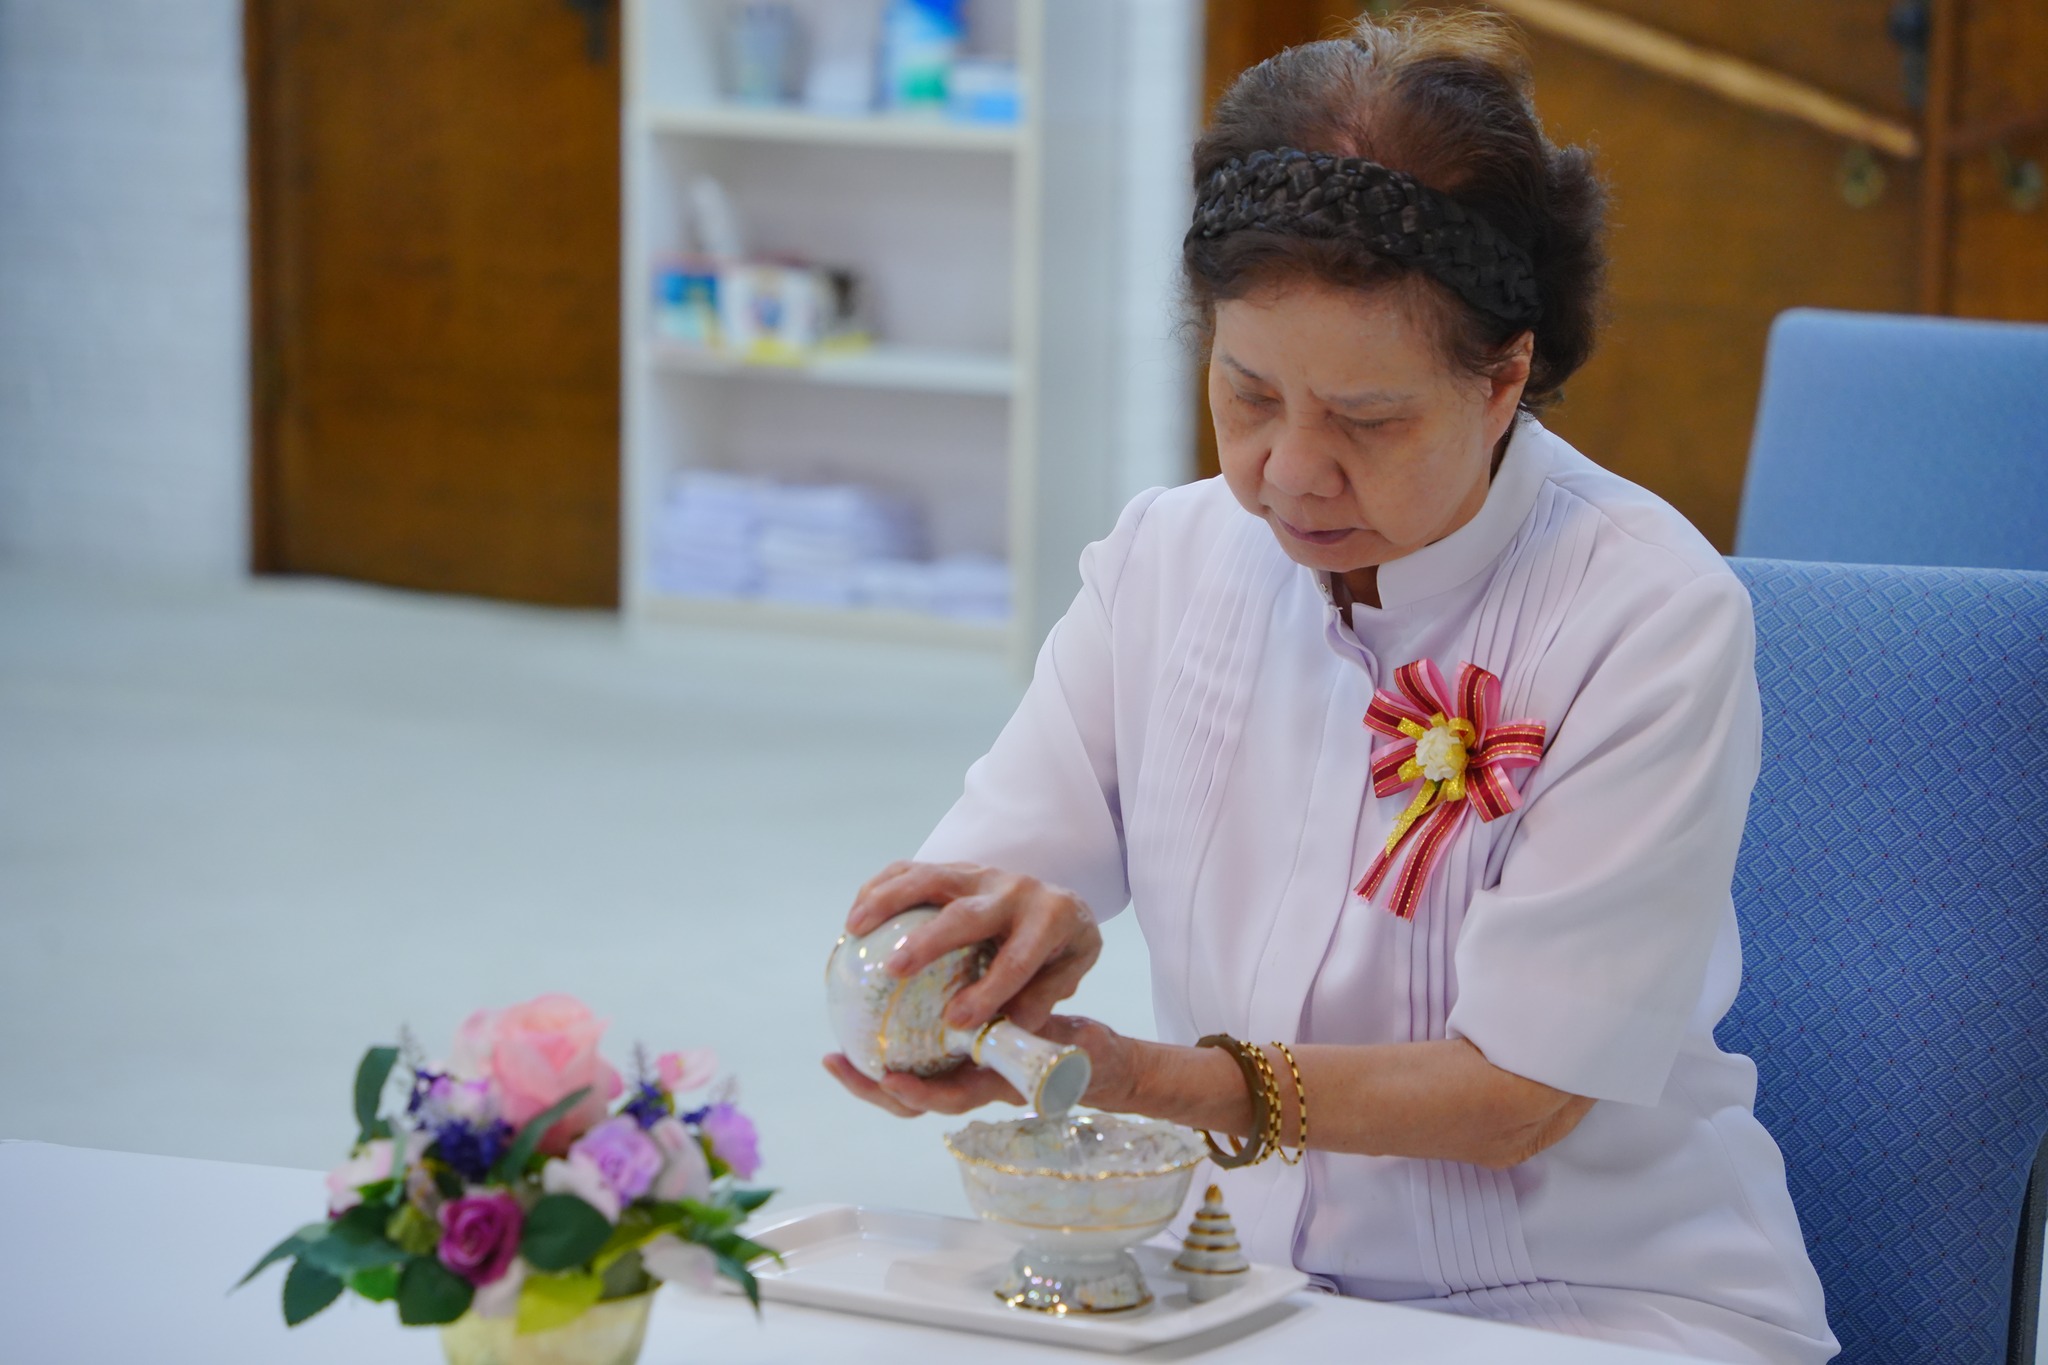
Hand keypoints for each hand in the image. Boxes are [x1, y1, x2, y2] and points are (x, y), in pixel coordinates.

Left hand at [822, 1014, 1137, 1117]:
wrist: (1094, 1064)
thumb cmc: (1087, 1058)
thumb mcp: (1073, 1050)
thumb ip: (1053, 1043)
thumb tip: (1039, 1026)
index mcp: (994, 1088)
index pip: (950, 1098)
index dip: (920, 1094)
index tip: (891, 1079)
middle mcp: (971, 1084)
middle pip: (913, 1098)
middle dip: (872, 1088)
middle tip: (836, 1064)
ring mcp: (962, 1073)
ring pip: (910, 1081)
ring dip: (871, 1072)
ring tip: (836, 1055)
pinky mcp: (958, 1056)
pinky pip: (920, 1056)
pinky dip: (892, 1046)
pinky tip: (868, 1024)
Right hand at [846, 861, 1102, 1030]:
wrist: (1061, 902)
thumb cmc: (1059, 949)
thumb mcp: (1069, 972)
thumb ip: (1040, 999)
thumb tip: (1000, 1030)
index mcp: (1052, 919)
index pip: (1019, 958)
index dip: (989, 990)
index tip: (956, 1022)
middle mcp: (1015, 890)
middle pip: (968, 913)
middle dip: (929, 940)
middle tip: (894, 969)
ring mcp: (982, 873)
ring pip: (930, 878)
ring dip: (888, 901)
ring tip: (853, 929)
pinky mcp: (955, 868)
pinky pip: (911, 869)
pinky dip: (880, 887)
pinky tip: (856, 914)